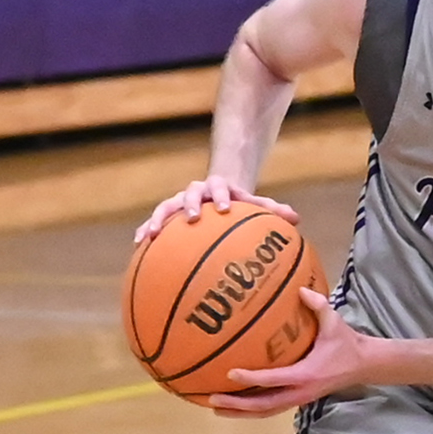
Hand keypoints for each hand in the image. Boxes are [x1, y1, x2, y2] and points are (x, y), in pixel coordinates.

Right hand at [137, 174, 296, 241]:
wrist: (217, 192)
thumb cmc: (239, 203)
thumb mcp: (254, 204)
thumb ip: (272, 209)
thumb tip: (296, 219)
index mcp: (218, 187)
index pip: (219, 187)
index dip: (221, 195)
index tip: (224, 207)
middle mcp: (196, 191)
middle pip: (189, 193)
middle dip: (189, 204)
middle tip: (191, 217)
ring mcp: (179, 201)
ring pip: (165, 207)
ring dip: (157, 219)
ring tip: (148, 235)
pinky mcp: (167, 214)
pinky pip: (154, 221)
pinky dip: (144, 231)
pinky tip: (136, 247)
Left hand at [211, 288, 361, 415]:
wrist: (364, 366)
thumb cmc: (347, 344)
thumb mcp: (334, 322)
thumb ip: (318, 305)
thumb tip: (300, 290)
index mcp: (306, 374)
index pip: (273, 380)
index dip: (251, 378)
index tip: (230, 374)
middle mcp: (300, 392)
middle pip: (263, 405)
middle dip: (237, 405)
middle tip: (212, 400)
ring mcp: (298, 399)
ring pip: (265, 411)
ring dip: (240, 412)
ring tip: (215, 407)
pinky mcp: (297, 400)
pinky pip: (270, 408)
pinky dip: (251, 409)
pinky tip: (234, 405)